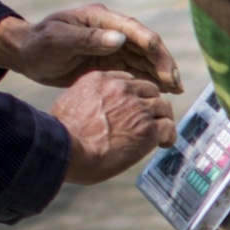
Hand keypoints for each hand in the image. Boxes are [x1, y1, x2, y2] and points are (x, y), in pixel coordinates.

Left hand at [0, 3, 178, 90]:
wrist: (27, 55)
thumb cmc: (39, 44)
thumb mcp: (59, 40)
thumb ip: (89, 39)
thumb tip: (120, 40)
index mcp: (100, 18)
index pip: (132, 29)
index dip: (150, 44)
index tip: (162, 61)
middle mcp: (111, 30)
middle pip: (144, 45)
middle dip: (162, 62)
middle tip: (175, 83)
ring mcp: (112, 46)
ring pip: (144, 59)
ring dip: (160, 72)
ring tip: (176, 90)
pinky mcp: (110, 61)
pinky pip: (134, 70)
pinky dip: (149, 79)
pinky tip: (162, 91)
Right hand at [50, 68, 175, 184]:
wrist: (67, 150)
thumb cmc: (61, 136)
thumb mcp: (69, 105)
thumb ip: (86, 101)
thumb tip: (90, 112)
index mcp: (101, 79)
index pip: (128, 81)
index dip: (133, 96)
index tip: (132, 109)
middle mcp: (122, 88)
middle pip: (149, 90)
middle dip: (150, 105)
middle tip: (148, 121)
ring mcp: (137, 107)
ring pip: (162, 107)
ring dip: (161, 120)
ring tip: (158, 134)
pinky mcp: (147, 128)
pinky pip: (168, 127)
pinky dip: (168, 136)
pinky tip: (163, 144)